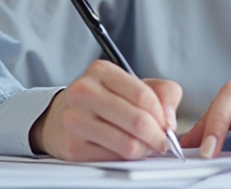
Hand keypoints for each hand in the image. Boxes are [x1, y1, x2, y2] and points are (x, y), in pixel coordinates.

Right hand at [29, 60, 181, 160]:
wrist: (61, 117)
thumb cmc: (104, 100)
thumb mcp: (134, 84)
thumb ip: (163, 92)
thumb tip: (169, 119)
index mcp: (101, 71)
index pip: (143, 95)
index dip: (162, 115)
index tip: (168, 125)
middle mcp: (83, 92)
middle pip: (137, 121)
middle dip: (157, 136)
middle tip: (163, 142)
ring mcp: (75, 120)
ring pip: (127, 145)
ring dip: (144, 150)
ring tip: (145, 146)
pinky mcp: (73, 147)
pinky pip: (113, 160)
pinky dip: (126, 159)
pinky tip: (125, 150)